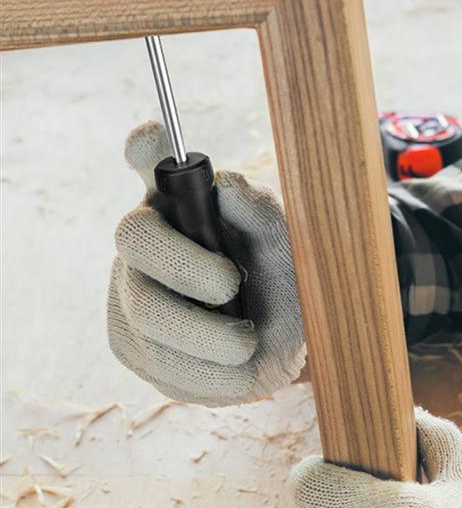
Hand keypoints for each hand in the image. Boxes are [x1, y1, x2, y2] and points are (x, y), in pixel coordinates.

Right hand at [107, 121, 305, 404]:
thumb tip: (229, 187)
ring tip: (246, 341)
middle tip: (232, 285)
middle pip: (135, 237)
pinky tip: (229, 367)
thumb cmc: (282, 283)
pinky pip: (155, 361)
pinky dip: (203, 371)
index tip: (154, 137)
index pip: (152, 157)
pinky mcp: (129, 342)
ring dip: (208, 334)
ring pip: (147, 312)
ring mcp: (129, 290)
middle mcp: (147, 237)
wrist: (282, 351)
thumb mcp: (287, 251)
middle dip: (187, 266)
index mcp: (183, 199)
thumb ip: (263, 219)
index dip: (148, 147)